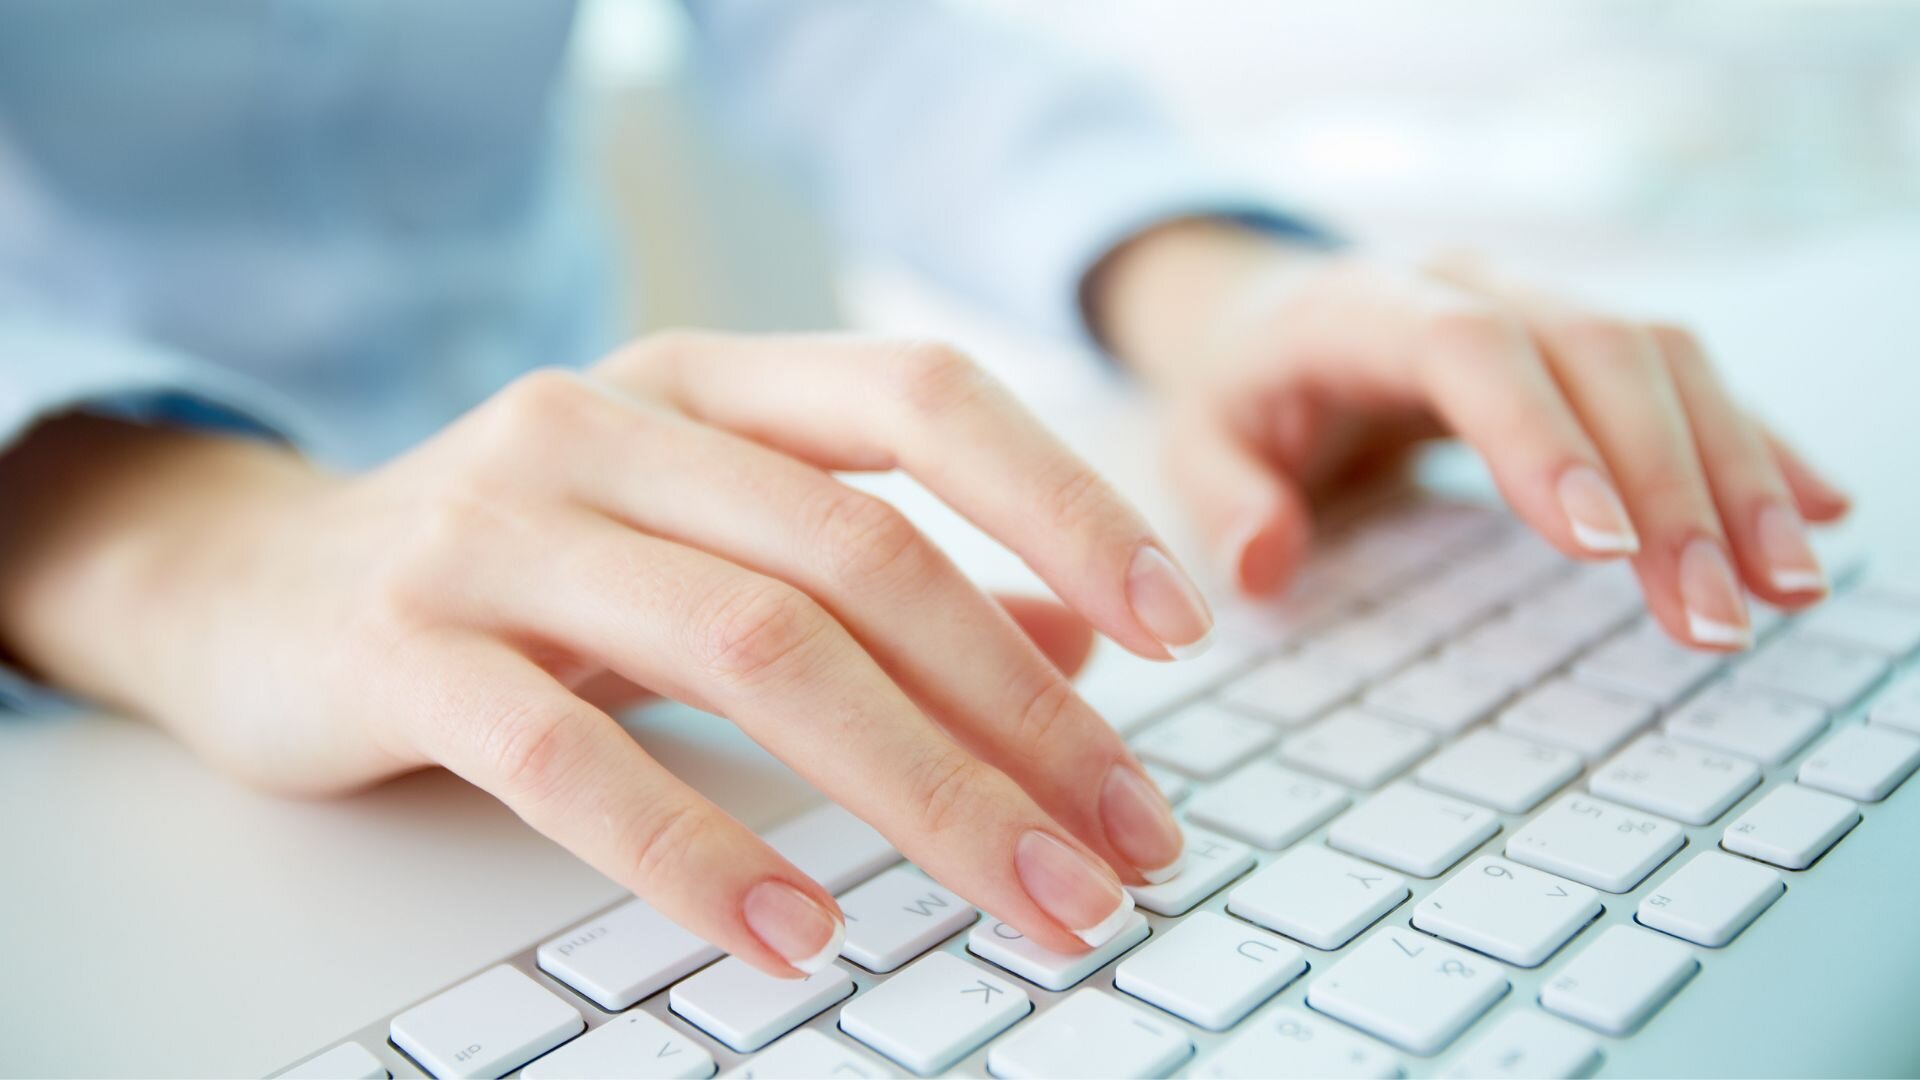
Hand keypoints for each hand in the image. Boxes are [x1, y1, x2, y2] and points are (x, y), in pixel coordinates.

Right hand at [0, 333, 1208, 975]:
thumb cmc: (525, 566)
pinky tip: (800, 931)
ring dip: (917, 790)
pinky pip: (568, 755)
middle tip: (1128, 843)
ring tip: (1025, 898)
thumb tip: (1075, 649)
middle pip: (862, 559)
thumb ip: (879, 573)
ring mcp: (497, 530)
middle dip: (1022, 714)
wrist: (254, 583)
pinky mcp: (400, 649)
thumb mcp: (707, 538)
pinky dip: (698, 848)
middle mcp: (605, 427)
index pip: (920, 399)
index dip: (1062, 503)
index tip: (1179, 628)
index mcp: (704, 384)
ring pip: (751, 647)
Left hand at [1090, 221, 1850, 648]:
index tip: (1604, 545)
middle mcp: (1471, 284)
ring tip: (1785, 586)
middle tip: (1712, 612)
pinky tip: (1814, 513)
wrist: (1278, 317)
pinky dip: (1753, 446)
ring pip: (1667, 360)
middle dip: (1669, 484)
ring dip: (1736, 473)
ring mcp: (1540, 302)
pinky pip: (1689, 377)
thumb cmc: (1244, 391)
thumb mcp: (1198, 439)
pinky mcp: (1587, 340)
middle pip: (1599, 354)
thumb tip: (1263, 562)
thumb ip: (1223, 498)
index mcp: (1363, 306)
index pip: (1469, 347)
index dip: (1541, 437)